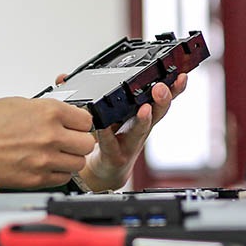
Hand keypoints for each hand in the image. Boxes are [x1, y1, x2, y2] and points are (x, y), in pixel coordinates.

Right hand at [0, 97, 94, 193]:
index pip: (86, 120)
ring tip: (54, 154)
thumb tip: (61, 117)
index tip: (74, 125)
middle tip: (67, 140)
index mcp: (48, 112)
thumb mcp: (18, 103)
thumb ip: (45, 111)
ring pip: (78, 163)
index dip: (79, 123)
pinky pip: (62, 178)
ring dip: (69, 158)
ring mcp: (45, 159)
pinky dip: (57, 173)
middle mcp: (51, 135)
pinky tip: (44, 164)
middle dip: (78, 141)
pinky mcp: (37, 179)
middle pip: (87, 143)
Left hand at [71, 72, 187, 191]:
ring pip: (142, 130)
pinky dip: (106, 135)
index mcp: (140, 112)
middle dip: (162, 99)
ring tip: (145, 109)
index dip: (174, 87)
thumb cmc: (106, 138)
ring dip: (144, 119)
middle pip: (158, 112)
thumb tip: (63, 77)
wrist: (103, 170)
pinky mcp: (116, 155)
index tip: (181, 74)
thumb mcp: (103, 111)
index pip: (160, 97)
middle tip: (160, 87)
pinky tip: (103, 127)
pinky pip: (111, 143)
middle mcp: (140, 127)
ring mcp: (130, 143)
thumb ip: (81, 93)